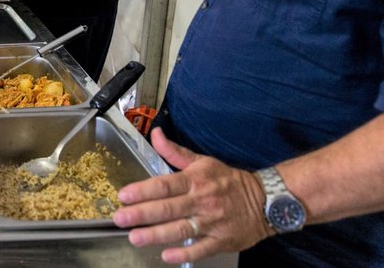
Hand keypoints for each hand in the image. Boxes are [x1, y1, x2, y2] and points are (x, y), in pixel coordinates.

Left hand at [113, 128, 271, 263]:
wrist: (266, 200)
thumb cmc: (229, 181)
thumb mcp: (202, 161)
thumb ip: (174, 152)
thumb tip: (155, 133)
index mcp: (195, 180)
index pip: (165, 185)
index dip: (143, 190)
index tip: (124, 195)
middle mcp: (202, 200)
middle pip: (168, 207)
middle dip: (142, 214)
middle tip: (121, 218)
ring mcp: (212, 222)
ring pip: (181, 229)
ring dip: (156, 235)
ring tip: (135, 238)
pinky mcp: (222, 240)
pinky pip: (202, 249)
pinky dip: (185, 253)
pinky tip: (167, 255)